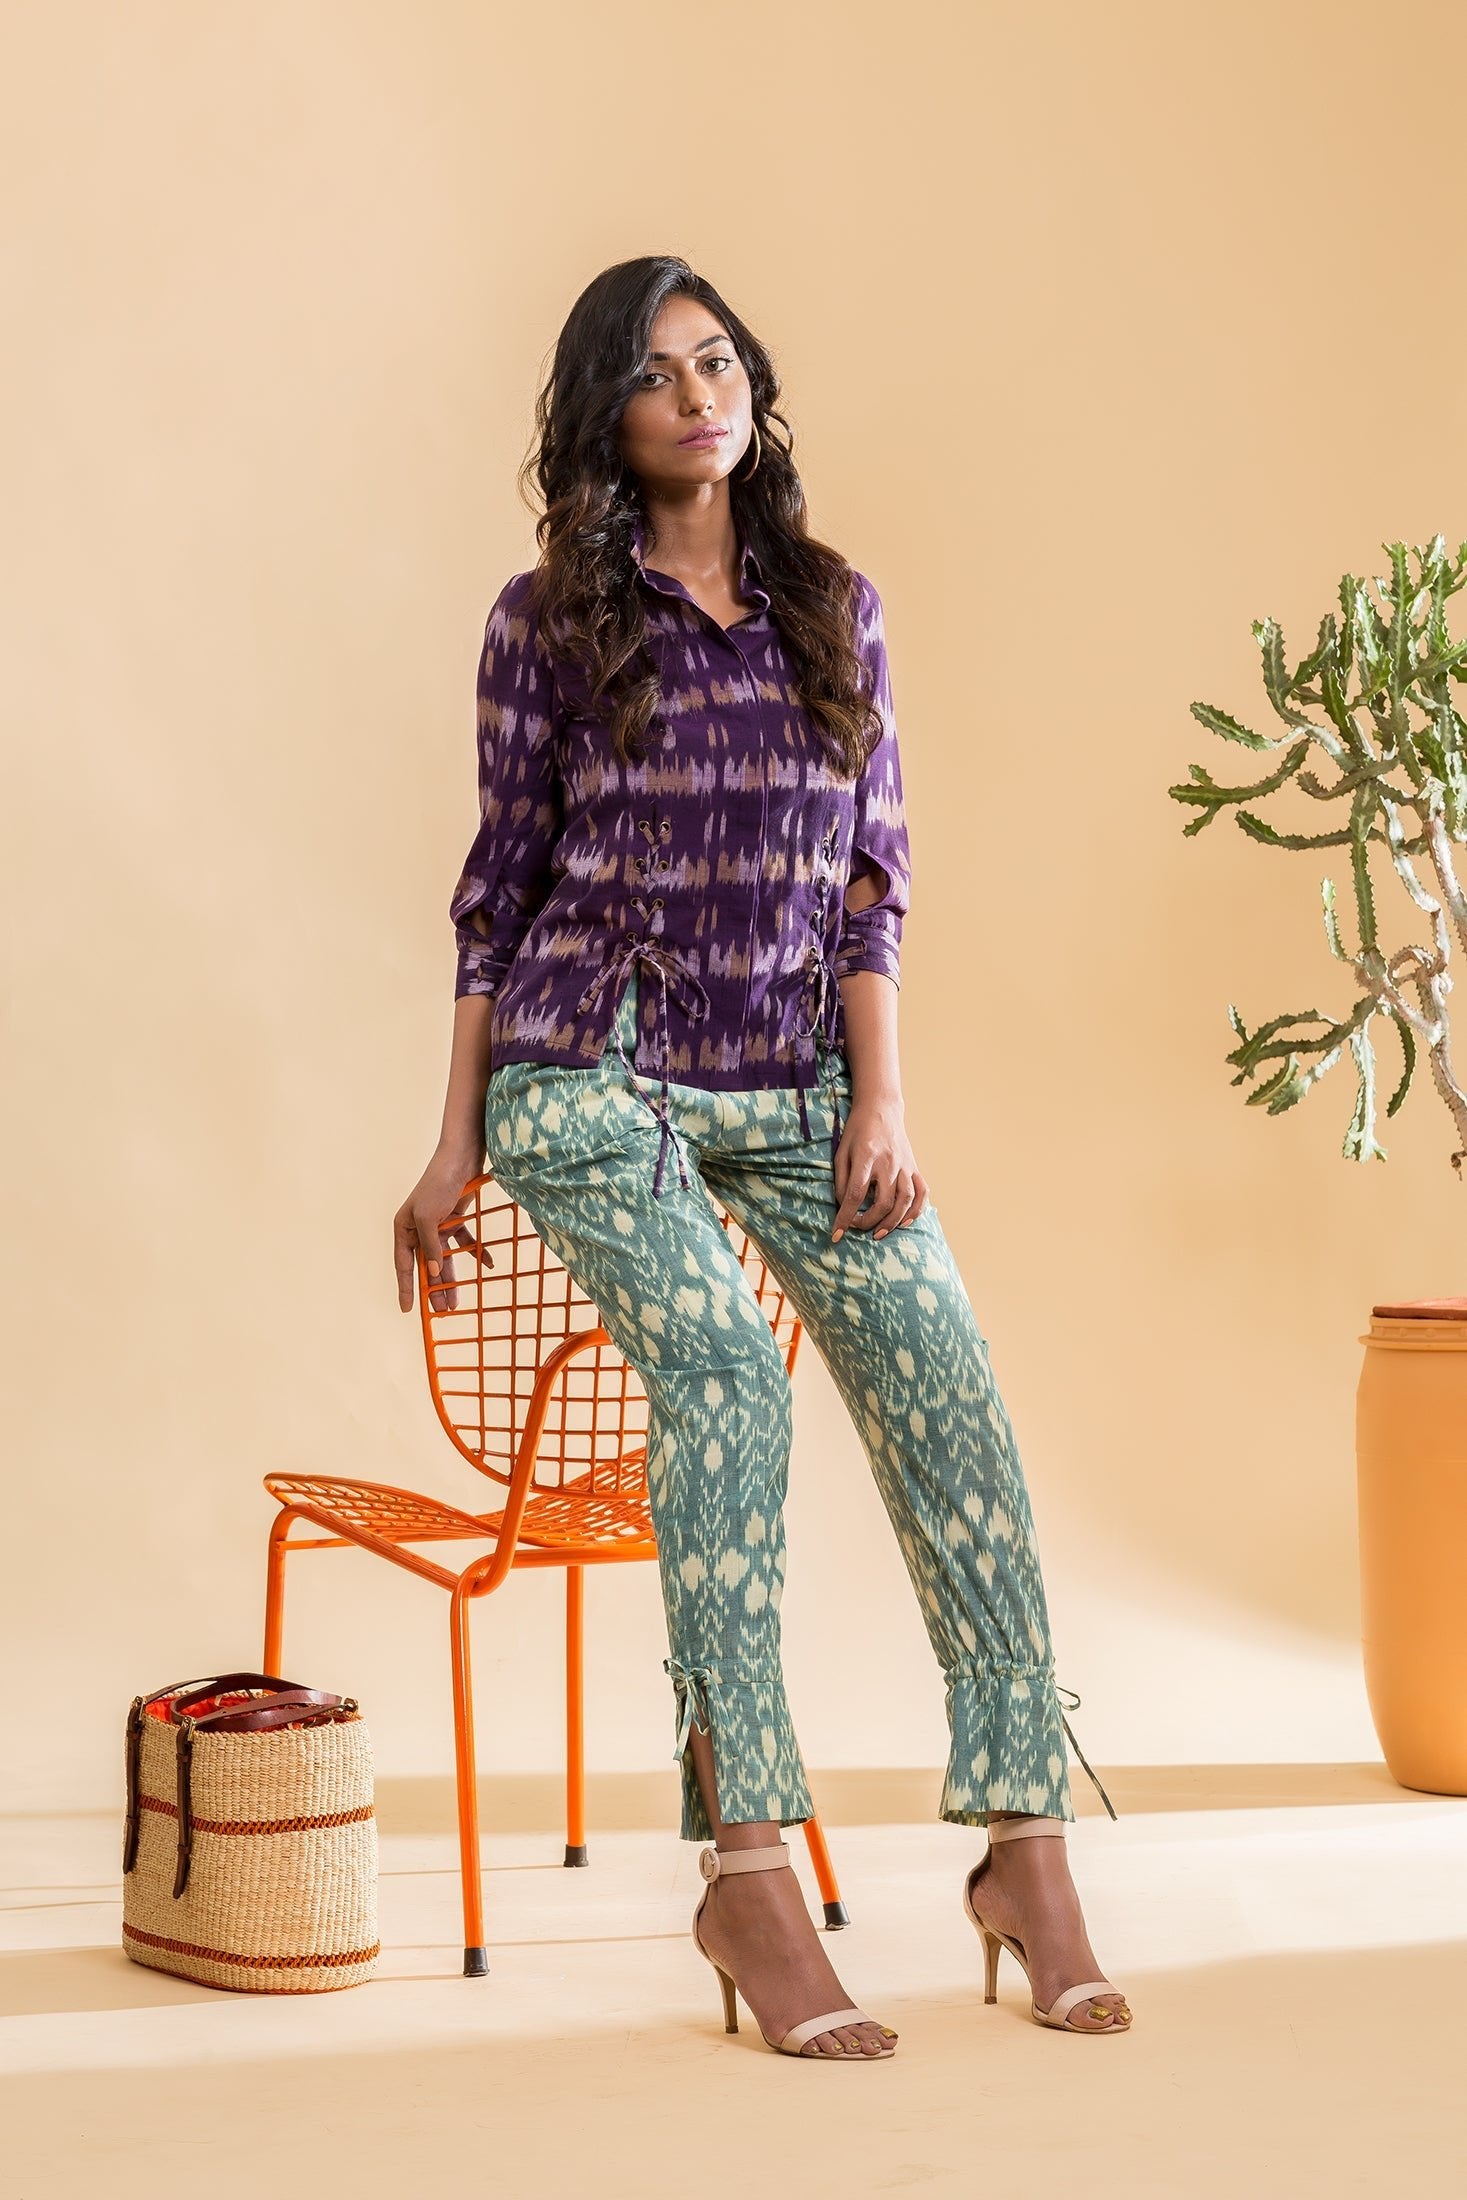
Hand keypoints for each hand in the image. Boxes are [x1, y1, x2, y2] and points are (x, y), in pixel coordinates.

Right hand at [393, 1141, 485, 1314]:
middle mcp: (418, 1228)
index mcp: (404, 1228)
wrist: (461, 1157)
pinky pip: (464, 1242)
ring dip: (452, 1278)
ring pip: (444, 1258)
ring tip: (457, 1300)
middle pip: (426, 1265)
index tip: (407, 1309)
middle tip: (443, 1311)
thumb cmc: (438, 1184)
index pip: (404, 1265)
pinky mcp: (455, 1218)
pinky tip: (488, 1263)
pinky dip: (475, 1252)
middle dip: (434, 1288)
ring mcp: (437, 1224)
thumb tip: (435, 1273)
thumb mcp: (430, 1217)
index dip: (406, 1287)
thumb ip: (431, 1247)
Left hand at [830, 1093, 928, 1241]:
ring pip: (904, 1201)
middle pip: (883, 1201)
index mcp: (866, 1156)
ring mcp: (905, 1165)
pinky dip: (916, 1210)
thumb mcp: (841, 1152)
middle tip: (857, 1227)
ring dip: (892, 1222)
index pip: (855, 1194)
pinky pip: (922, 1192)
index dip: (845, 1217)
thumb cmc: (857, 1131)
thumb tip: (843, 1207)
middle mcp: (888, 1162)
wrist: (881, 1109)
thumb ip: (841, 1180)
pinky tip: (905, 1222)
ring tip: (878, 1233)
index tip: (837, 1234)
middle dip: (869, 1221)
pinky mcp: (914, 1167)